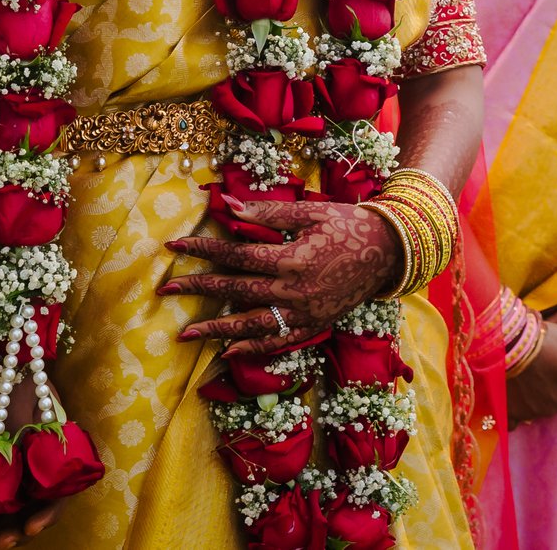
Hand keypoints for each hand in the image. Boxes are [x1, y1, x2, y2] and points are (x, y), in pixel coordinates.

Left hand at [0, 383, 60, 546]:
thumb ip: (20, 429)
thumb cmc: (13, 375)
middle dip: (18, 528)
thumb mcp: (20, 399)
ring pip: (14, 510)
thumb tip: (14, 461)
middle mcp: (41, 463)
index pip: (61, 489)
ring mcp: (18, 469)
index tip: (30, 527)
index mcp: (58, 448)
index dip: (48, 512)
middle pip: (36, 506)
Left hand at [164, 198, 400, 357]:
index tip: (176, 247)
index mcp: (291, 258)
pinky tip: (227, 352)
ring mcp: (303, 313)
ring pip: (251, 325)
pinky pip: (277, 342)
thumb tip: (226, 205)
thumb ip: (268, 211)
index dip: (204, 250)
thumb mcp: (310, 212)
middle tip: (166, 289)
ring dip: (216, 330)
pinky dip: (252, 350)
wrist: (389, 252)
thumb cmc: (349, 225)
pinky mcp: (313, 325)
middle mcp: (293, 290)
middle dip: (199, 289)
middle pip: (236, 291)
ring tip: (186, 334)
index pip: (236, 255)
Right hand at [507, 320, 556, 427]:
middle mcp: (552, 409)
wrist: (512, 341)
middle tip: (542, 364)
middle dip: (551, 385)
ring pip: (536, 407)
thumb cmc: (549, 342)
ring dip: (533, 395)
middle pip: (556, 399)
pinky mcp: (509, 411)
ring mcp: (529, 412)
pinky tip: (512, 402)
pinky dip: (514, 415)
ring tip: (525, 372)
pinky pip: (513, 423)